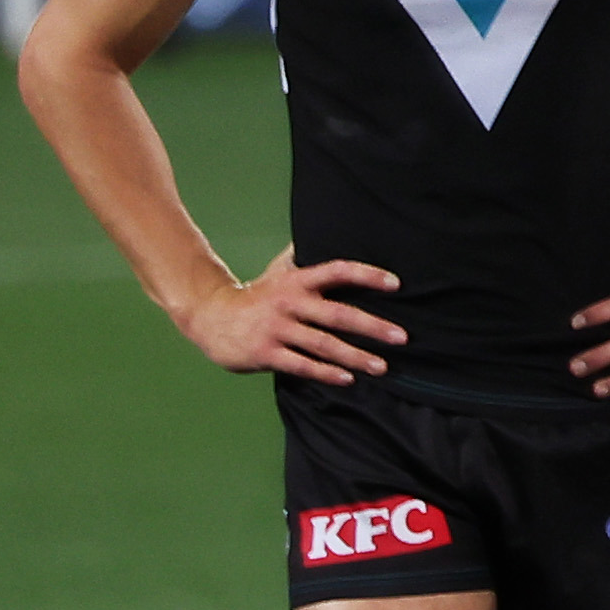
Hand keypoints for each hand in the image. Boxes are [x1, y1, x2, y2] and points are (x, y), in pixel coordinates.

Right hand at [183, 248, 402, 381]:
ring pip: (323, 344)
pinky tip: (348, 379)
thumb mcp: (278, 273)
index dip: (366, 275)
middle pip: (337, 314)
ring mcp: (276, 329)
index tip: (396, 284)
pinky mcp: (265, 353)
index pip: (336, 271)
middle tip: (402, 337)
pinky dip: (326, 373)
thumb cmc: (255, 297)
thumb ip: (303, 259)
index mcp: (296, 281)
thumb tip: (327, 230)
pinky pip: (301, 365)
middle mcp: (288, 303)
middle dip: (373, 326)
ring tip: (382, 367)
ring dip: (355, 356)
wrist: (207, 316)